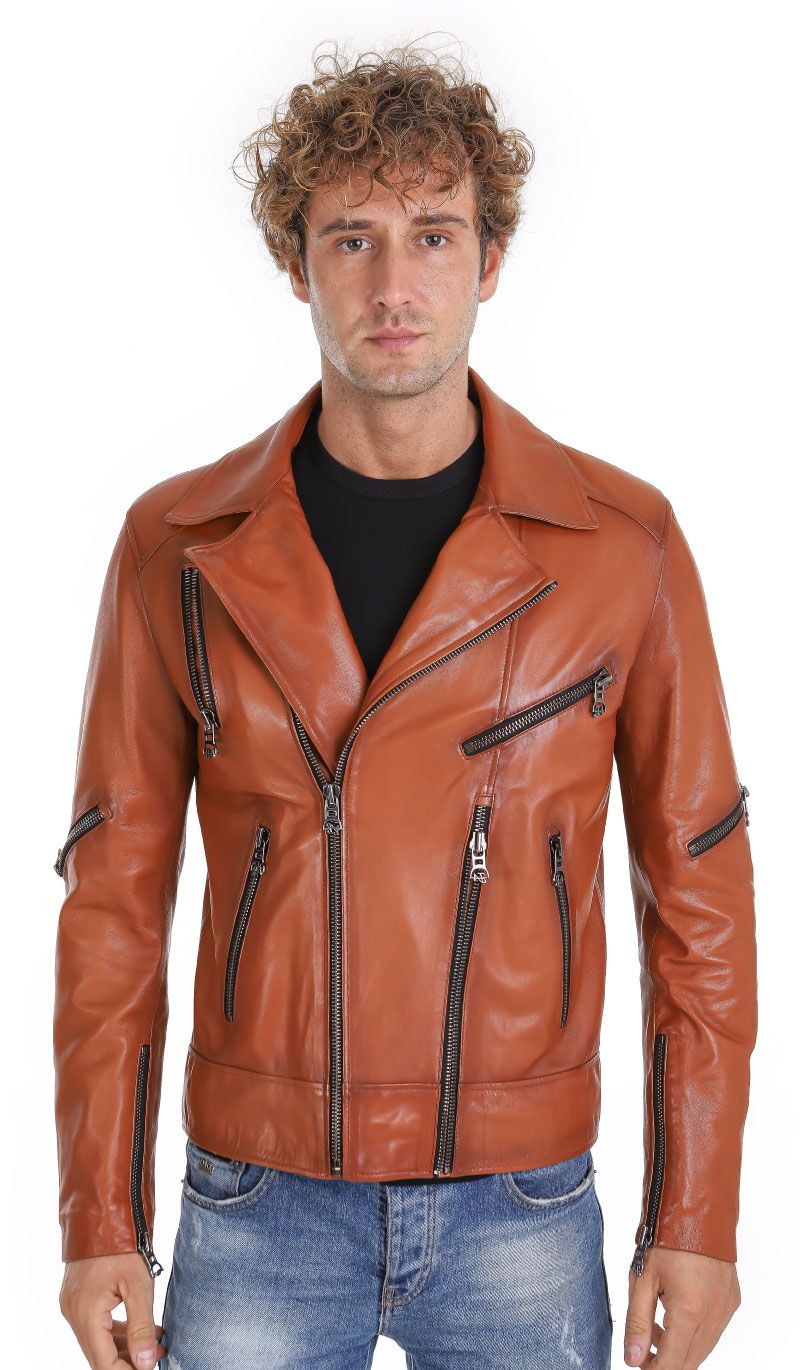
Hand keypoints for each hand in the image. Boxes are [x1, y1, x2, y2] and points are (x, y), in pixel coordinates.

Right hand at [59, 1253, 167, 1367]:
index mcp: (85, 1314)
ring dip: (126, 1346)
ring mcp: (73, 1305)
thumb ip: (141, 1327)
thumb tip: (145, 1364)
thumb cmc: (122, 1245)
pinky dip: (118, 1331)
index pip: (104, 1364)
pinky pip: (97, 1325)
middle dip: (129, 1360)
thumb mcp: (139, 1285)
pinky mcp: (78, 1297)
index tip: (151, 1368)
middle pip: (99, 1355)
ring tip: (157, 1342)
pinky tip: (143, 1328)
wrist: (102, 1213)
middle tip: (159, 1354)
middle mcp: (73, 1314)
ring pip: (99, 1341)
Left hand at [624, 1245, 740, 1366]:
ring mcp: (726, 1309)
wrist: (698, 1209)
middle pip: (690, 1362)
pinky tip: (673, 1314)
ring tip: (654, 1327)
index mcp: (690, 1311)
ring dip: (679, 1348)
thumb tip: (633, 1359)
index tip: (637, 1362)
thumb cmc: (666, 1239)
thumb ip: (637, 1322)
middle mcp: (714, 1315)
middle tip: (642, 1347)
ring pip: (702, 1348)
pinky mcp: (732, 1301)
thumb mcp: (642, 1278)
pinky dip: (694, 1333)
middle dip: (664, 1362)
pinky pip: (713, 1331)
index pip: (672, 1364)